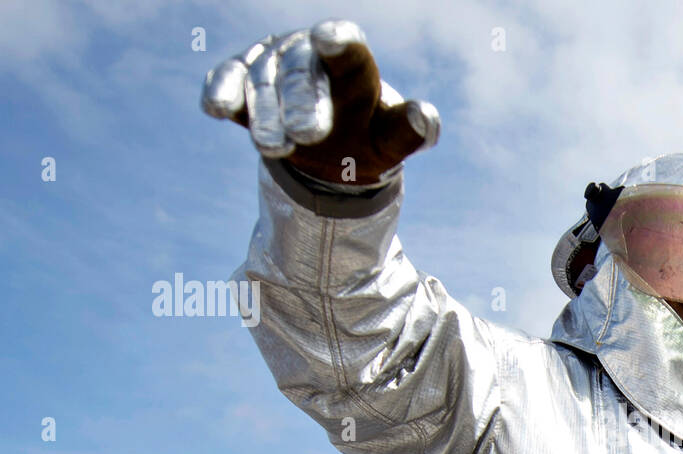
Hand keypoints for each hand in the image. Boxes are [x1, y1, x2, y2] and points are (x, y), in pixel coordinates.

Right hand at [201, 20, 439, 184]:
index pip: (348, 51)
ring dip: (266, 114)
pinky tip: (216, 108)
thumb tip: (427, 118)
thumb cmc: (363, 136)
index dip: (339, 43)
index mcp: (352, 64)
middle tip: (308, 135)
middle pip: (301, 71)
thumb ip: (407, 132)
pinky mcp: (241, 80)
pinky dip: (222, 92)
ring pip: (264, 82)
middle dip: (301, 100)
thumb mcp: (387, 141)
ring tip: (274, 149)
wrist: (327, 146)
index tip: (330, 39)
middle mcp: (309, 55)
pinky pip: (228, 81)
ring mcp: (272, 65)